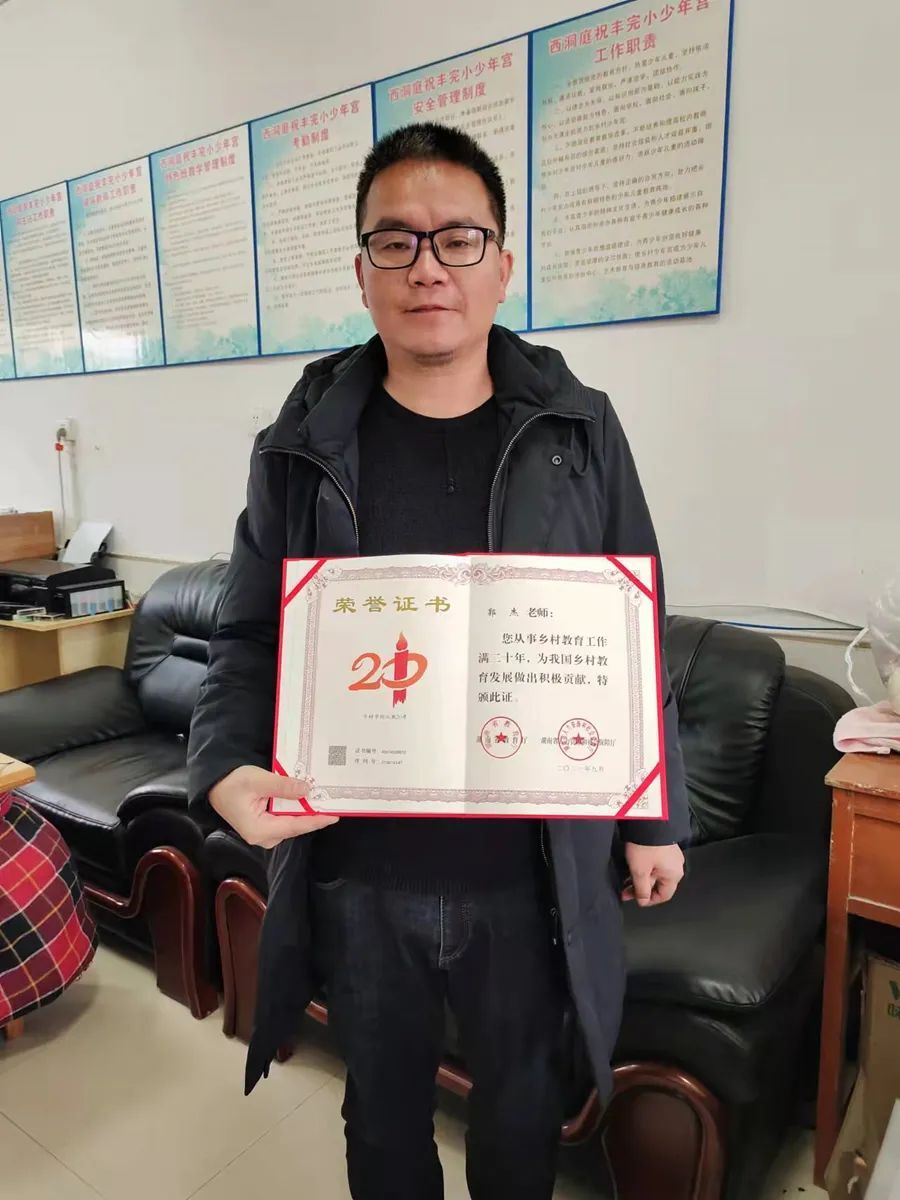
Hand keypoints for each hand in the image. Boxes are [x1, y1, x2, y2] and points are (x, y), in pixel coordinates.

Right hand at [209, 765, 337, 849]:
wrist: (214, 786)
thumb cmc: (232, 783)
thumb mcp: (257, 780)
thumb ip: (282, 786)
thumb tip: (306, 791)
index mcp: (260, 830)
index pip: (295, 826)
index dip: (316, 820)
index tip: (334, 815)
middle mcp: (264, 837)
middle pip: (296, 826)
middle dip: (314, 814)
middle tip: (334, 802)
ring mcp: (265, 833)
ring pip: (292, 822)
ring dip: (306, 811)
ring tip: (324, 799)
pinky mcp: (265, 826)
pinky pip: (286, 819)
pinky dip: (296, 809)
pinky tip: (307, 799)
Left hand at [622, 842, 684, 906]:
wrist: (648, 820)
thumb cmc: (645, 846)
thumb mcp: (640, 871)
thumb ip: (642, 890)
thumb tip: (643, 901)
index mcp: (674, 875)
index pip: (664, 896)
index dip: (649, 900)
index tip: (635, 899)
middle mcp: (676, 866)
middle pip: (659, 884)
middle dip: (641, 888)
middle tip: (625, 890)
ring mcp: (671, 855)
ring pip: (656, 873)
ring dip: (641, 878)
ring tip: (625, 879)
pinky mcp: (665, 846)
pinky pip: (656, 862)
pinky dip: (645, 867)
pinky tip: (633, 866)